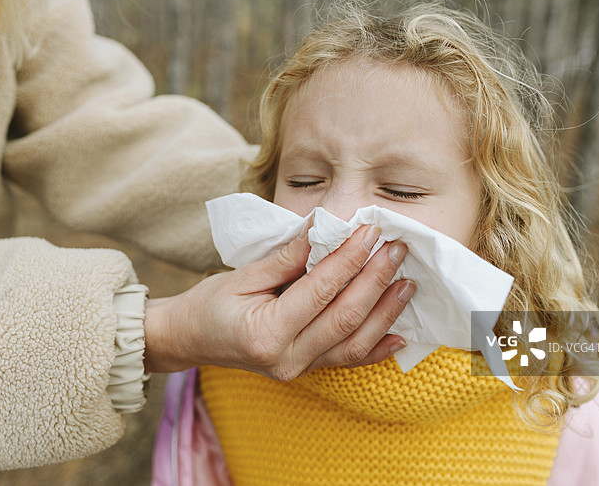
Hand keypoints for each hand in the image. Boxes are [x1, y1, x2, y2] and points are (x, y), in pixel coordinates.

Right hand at [143, 224, 414, 380]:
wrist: (191, 339)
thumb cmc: (211, 303)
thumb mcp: (244, 274)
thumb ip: (288, 256)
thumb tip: (325, 227)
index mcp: (266, 332)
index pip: (320, 289)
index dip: (349, 258)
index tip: (370, 230)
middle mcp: (286, 358)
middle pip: (344, 318)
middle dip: (375, 280)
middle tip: (396, 249)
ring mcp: (298, 370)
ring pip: (354, 344)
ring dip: (386, 312)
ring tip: (407, 282)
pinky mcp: (306, 371)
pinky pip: (348, 361)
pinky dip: (377, 347)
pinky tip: (401, 332)